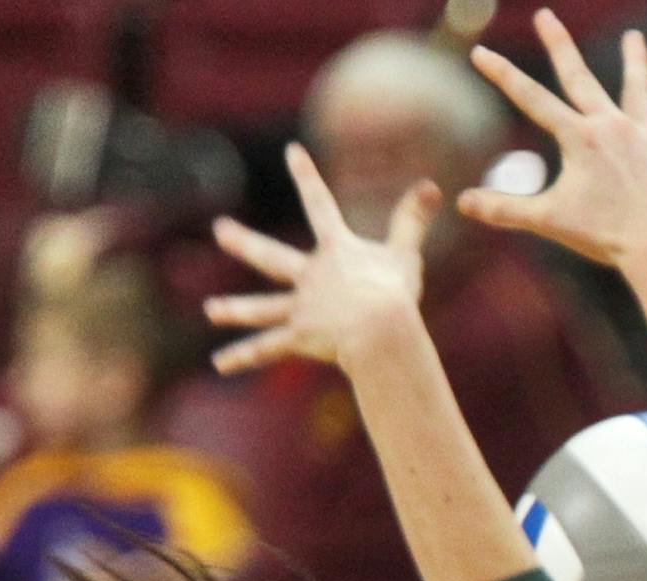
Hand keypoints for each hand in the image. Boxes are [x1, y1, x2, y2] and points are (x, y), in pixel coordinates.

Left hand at [206, 144, 433, 375]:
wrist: (376, 328)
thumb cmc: (395, 293)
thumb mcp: (406, 254)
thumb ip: (413, 220)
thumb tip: (434, 186)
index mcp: (336, 251)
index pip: (321, 205)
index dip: (308, 176)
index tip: (293, 151)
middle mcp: (310, 276)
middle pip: (272, 257)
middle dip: (245, 242)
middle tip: (219, 229)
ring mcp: (301, 307)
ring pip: (263, 307)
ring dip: (236, 309)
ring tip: (212, 311)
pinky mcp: (299, 337)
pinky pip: (266, 348)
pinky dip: (243, 356)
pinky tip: (219, 364)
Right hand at [459, 16, 646, 277]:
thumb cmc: (605, 237)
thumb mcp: (550, 220)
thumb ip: (505, 209)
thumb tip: (461, 204)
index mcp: (580, 138)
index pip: (531, 99)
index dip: (502, 75)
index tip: (480, 52)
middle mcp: (612, 126)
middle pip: (580, 77)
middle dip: (559, 44)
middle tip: (545, 15)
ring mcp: (644, 136)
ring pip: (637, 89)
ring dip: (635, 61)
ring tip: (634, 37)